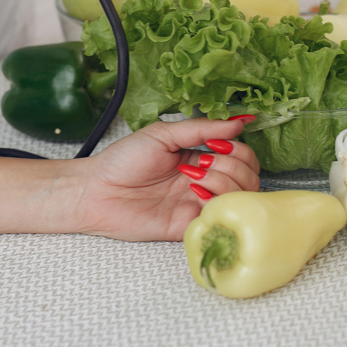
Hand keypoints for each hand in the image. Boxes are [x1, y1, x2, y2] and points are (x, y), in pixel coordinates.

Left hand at [75, 117, 259, 241]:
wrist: (97, 190)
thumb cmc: (123, 160)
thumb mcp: (163, 134)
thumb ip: (201, 128)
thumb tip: (238, 122)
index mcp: (200, 158)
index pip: (242, 155)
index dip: (238, 149)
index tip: (217, 144)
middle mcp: (205, 182)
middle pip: (249, 176)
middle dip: (232, 165)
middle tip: (202, 162)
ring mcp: (200, 204)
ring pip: (240, 195)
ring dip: (222, 181)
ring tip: (192, 178)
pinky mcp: (192, 225)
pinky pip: (221, 217)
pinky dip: (215, 201)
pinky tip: (194, 194)